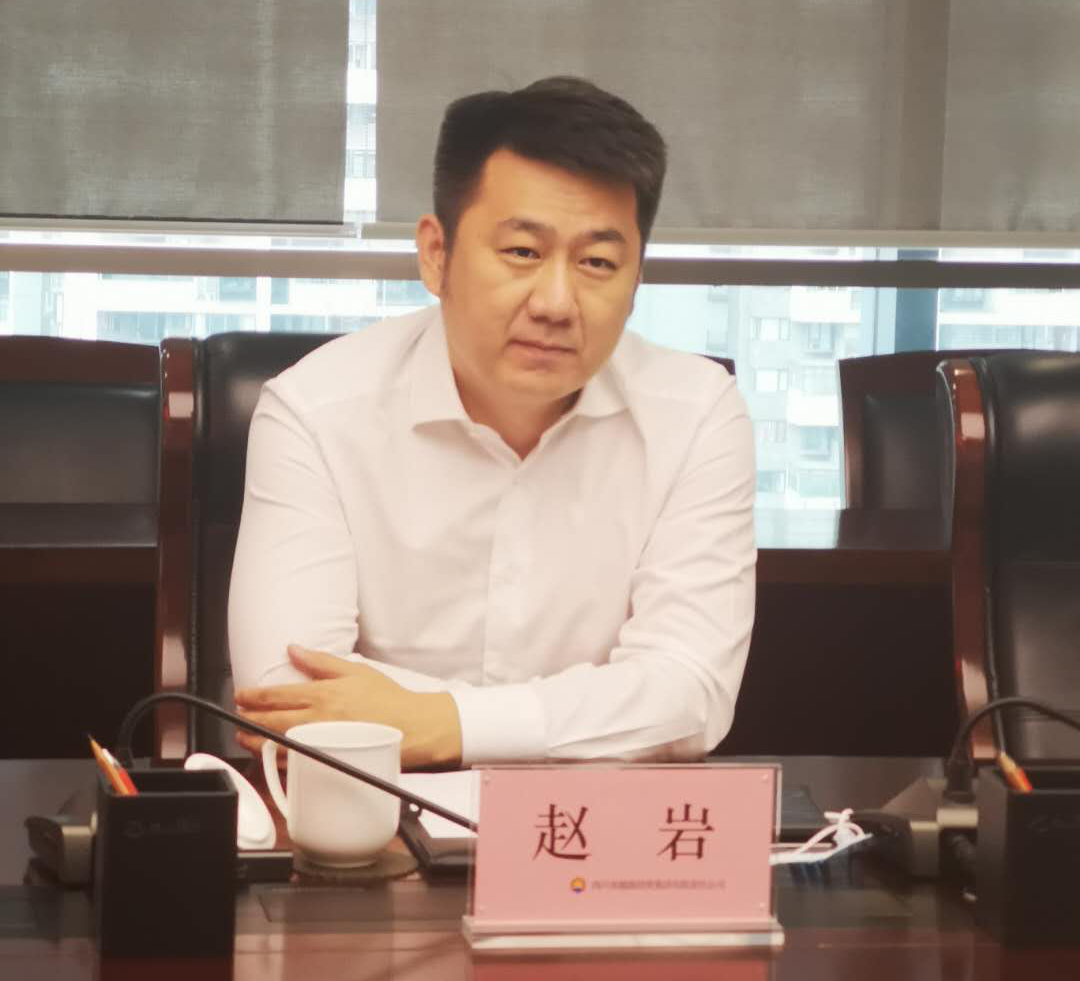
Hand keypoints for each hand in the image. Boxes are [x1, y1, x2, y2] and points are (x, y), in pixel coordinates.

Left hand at [233, 645, 462, 769]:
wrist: (413, 727)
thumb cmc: (389, 699)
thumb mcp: (355, 670)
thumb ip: (320, 661)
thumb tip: (293, 649)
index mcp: (322, 694)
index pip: (276, 695)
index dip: (253, 696)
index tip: (241, 695)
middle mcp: (318, 720)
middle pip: (270, 721)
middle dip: (248, 720)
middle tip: (237, 717)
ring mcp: (321, 744)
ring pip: (277, 746)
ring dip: (256, 742)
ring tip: (245, 738)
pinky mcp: (328, 762)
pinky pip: (294, 765)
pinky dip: (276, 761)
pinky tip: (271, 757)